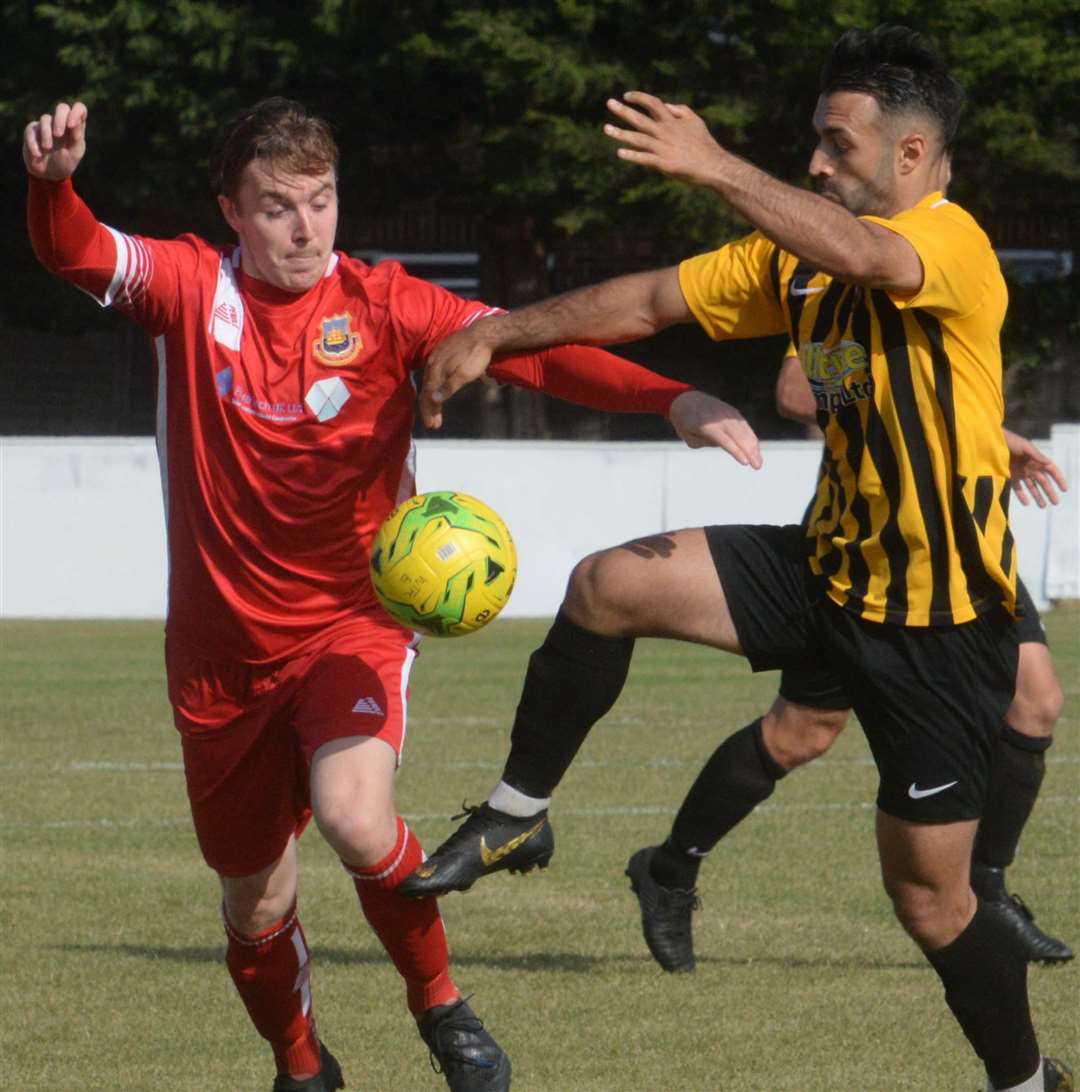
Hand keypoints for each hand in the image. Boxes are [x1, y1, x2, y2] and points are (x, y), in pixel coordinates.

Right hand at [24, 101, 87, 180]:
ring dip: (46, 134)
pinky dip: (34, 141)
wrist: (48, 175)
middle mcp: (61, 123)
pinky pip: (32, 129)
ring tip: (47, 148)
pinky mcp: (33, 130)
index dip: (76, 112)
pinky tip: (37, 154)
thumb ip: (76, 137)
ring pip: (46, 118)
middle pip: (62, 107)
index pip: (80, 109)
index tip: (71, 125)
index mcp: (76, 128)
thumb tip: (75, 121)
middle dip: (60, 119)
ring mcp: (46, 125)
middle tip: (58, 135)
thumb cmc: (64, 164)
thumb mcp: (74, 153)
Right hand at [420, 323, 496, 428]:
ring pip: (430, 381)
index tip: (433, 426)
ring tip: (436, 411)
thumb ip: (448, 387)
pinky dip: (435, 385)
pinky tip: (438, 389)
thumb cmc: (476, 356)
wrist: (484, 333)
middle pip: (427, 390)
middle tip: (434, 424)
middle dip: (430, 409)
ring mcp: (436, 357)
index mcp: (436, 370)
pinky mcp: (442, 352)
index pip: (428, 396)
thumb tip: (433, 399)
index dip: (430, 412)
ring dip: (432, 398)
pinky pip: (434, 372)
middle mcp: (432, 363)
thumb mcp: (465, 374)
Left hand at [603, 92, 726, 185]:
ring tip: (606, 129)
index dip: (639, 97)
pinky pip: (644, 158)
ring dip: (621, 133)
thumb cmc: (703, 143)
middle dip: (623, 110)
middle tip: (609, 103)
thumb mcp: (695, 120)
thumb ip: (680, 110)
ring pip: (637, 139)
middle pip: (640, 119)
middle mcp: (664, 132)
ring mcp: (662, 148)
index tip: (627, 96)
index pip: (653, 103)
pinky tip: (620, 152)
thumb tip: (667, 105)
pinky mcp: (663, 164)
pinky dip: (632, 155)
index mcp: (672, 121)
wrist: (712, 165)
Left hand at [669, 390, 762, 467]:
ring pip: (744, 431)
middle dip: (749, 452)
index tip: (745, 462)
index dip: (736, 451)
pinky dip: (751, 437)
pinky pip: (744, 426)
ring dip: (753, 446)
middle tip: (757, 467)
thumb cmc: (685, 422)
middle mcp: (719, 418)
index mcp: (706, 425)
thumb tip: (726, 445)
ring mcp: (728, 413)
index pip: (724, 440)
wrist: (686, 399)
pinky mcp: (732, 412)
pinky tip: (755, 449)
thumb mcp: (689, 437)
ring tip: (758, 462)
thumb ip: (706, 443)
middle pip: (738, 436)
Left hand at [1004, 428, 1066, 506]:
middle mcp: (1031, 468)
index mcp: (1037, 460)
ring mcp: (1021, 473)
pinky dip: (1022, 496)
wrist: (993, 443)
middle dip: (1050, 492)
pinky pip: (1018, 488)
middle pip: (1043, 482)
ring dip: (1038, 496)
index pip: (1051, 471)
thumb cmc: (1010, 441)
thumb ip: (1036, 455)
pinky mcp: (1010, 477)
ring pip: (1032, 487)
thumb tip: (1048, 463)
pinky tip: (1027, 503)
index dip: (1059, 479)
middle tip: (1056, 503)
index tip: (1064, 489)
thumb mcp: (1025, 447)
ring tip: (1043, 506)